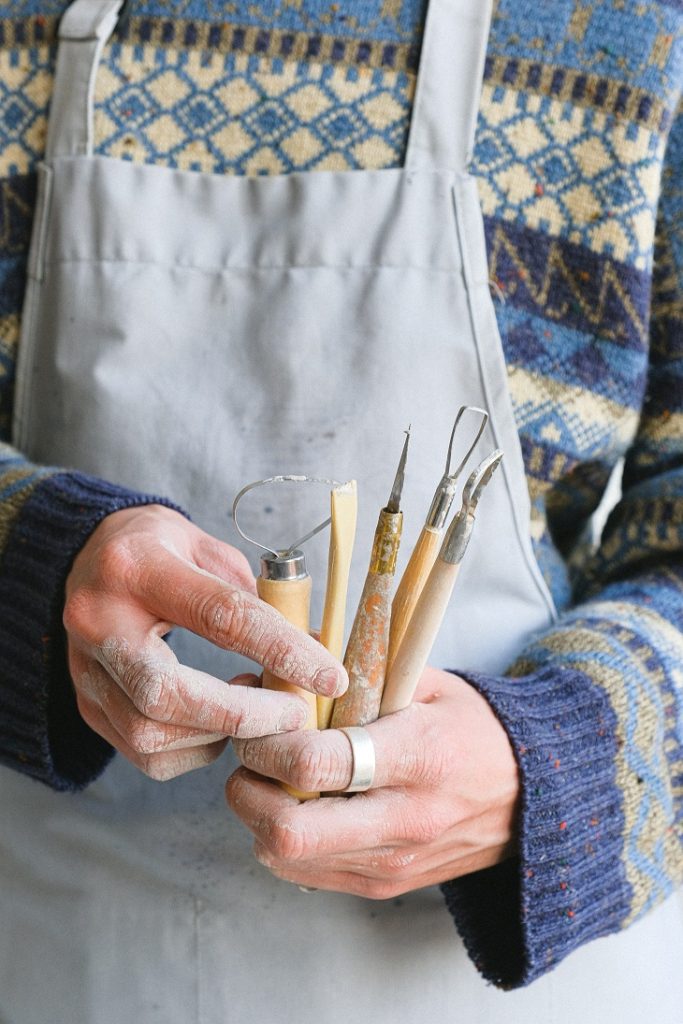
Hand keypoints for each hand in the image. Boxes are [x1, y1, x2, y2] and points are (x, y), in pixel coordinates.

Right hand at [64, 505, 346, 779]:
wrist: (86, 555)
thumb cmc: (160, 549)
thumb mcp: (208, 549)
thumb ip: (256, 595)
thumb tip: (314, 646)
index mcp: (139, 568)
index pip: (219, 615)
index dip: (281, 650)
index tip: (329, 677)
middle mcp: (100, 621)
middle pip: (167, 693)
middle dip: (243, 715)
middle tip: (293, 713)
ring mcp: (85, 668)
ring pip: (151, 733)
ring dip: (219, 733)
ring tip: (253, 708)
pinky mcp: (86, 703)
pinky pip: (142, 752)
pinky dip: (192, 751)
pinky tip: (217, 724)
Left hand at [227, 668, 518, 896]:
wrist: (531, 796)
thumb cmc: (472, 728)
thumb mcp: (426, 682)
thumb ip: (357, 669)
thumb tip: (288, 645)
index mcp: (418, 756)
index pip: (316, 765)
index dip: (269, 741)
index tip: (267, 716)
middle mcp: (403, 820)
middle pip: (286, 831)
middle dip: (248, 788)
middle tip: (254, 754)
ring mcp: (391, 861)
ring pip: (282, 856)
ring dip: (257, 813)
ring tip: (274, 775)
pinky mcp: (382, 884)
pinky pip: (301, 872)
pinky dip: (281, 836)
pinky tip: (299, 802)